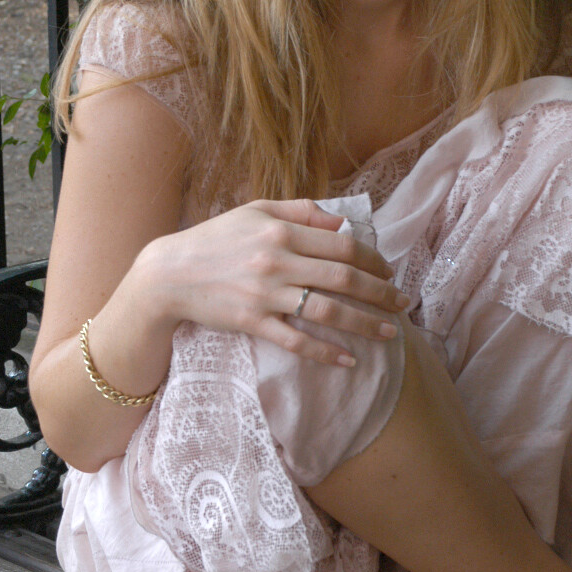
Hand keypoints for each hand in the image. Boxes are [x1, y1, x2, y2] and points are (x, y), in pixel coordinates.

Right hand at [148, 197, 409, 366]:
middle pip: (344, 278)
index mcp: (281, 230)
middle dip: (381, 292)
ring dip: (365, 324)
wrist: (168, 274)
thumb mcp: (255, 211)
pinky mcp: (252, 322)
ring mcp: (266, 294)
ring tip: (390, 334)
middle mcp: (277, 260)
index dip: (373, 259)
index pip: (342, 245)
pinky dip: (326, 352)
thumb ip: (300, 211)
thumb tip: (340, 222)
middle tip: (403, 304)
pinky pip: (297, 340)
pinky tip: (349, 360)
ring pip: (328, 311)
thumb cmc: (214, 238)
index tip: (389, 270)